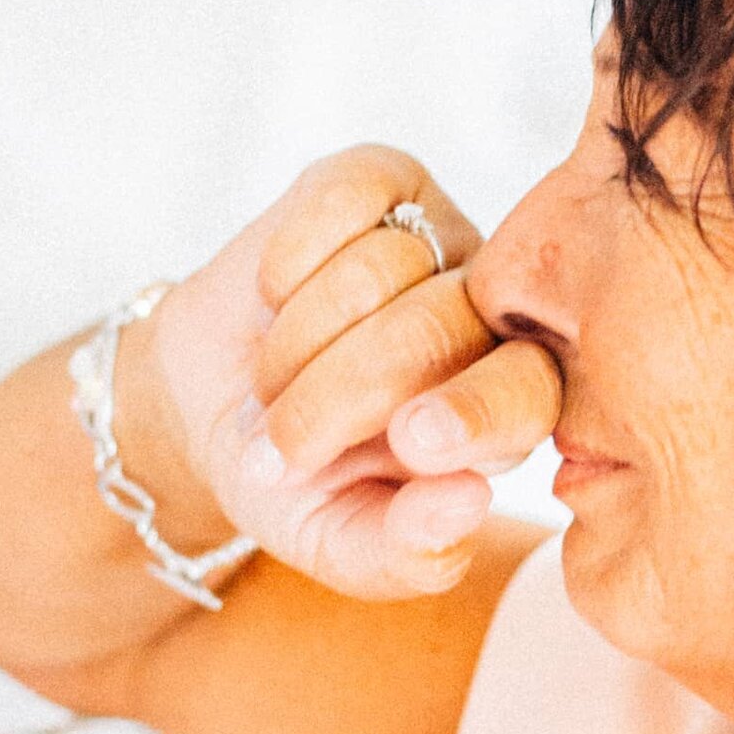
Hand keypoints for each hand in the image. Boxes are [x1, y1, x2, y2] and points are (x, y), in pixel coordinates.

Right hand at [147, 145, 562, 600]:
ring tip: (272, 380)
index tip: (409, 442)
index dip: (470, 415)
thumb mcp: (338, 545)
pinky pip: (346, 201)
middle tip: (279, 446)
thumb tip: (470, 506)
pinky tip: (274, 295)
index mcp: (507, 409)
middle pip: (438, 328)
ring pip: (381, 268)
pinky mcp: (382, 179)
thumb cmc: (292, 482)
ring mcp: (439, 239)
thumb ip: (409, 554)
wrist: (205, 406)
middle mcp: (487, 317)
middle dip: (337, 393)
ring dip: (298, 339)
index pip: (527, 396)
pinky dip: (289, 259)